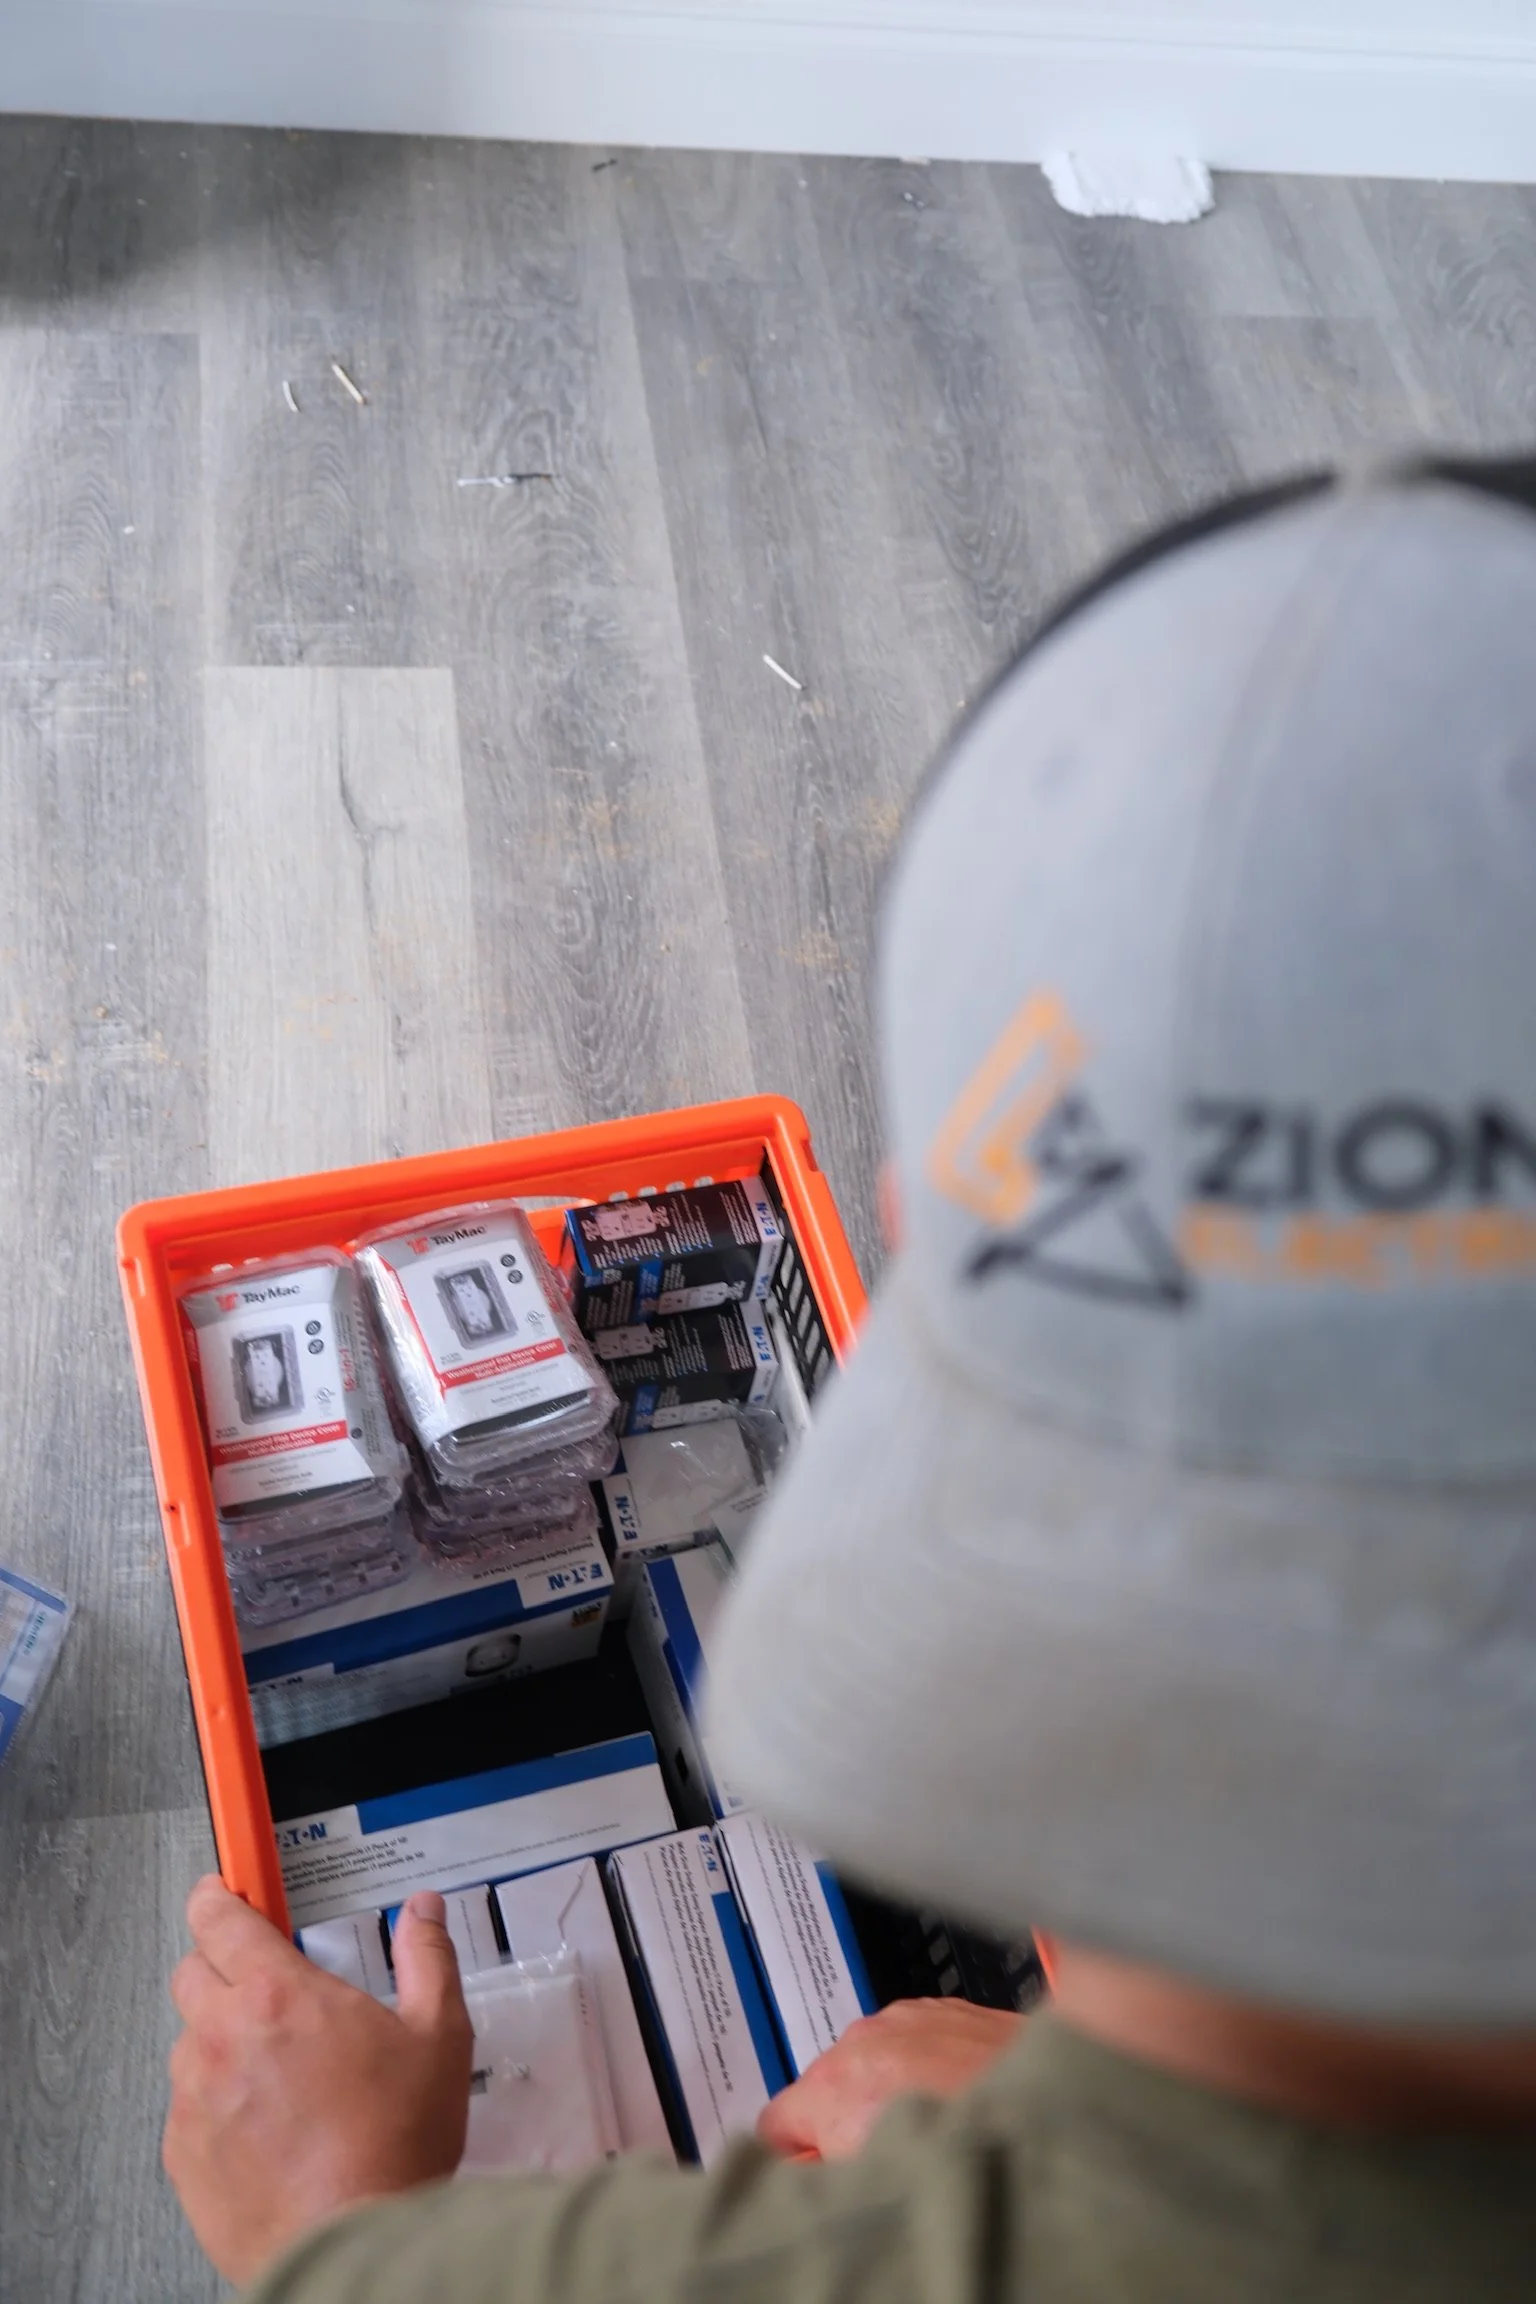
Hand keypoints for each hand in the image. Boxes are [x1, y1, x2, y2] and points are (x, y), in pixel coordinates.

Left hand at [164, 1877, 473, 2289]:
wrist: (356, 2246)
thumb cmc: (395, 2146)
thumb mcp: (438, 2037)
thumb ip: (427, 1959)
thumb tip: (422, 1912)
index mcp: (278, 1996)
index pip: (218, 1920)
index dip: (216, 1898)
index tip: (222, 1892)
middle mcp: (223, 2038)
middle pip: (191, 1973)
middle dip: (221, 1967)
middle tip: (264, 1989)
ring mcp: (194, 2100)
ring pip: (188, 2043)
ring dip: (220, 2041)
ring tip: (276, 2074)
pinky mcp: (182, 2155)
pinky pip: (186, 2108)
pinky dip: (215, 2104)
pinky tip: (264, 2126)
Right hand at [758, 1998, 1025, 2161]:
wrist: (1060, 2097)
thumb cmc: (978, 2143)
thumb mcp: (873, 2179)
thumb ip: (821, 2173)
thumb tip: (798, 2177)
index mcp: (834, 2086)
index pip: (773, 2126)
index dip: (795, 2161)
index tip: (816, 2180)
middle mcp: (862, 2041)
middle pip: (822, 2093)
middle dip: (844, 2127)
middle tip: (883, 2163)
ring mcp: (903, 2019)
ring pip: (867, 2065)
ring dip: (884, 2094)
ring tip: (929, 2127)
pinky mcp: (942, 2008)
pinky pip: (909, 2043)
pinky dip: (921, 2068)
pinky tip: (955, 2098)